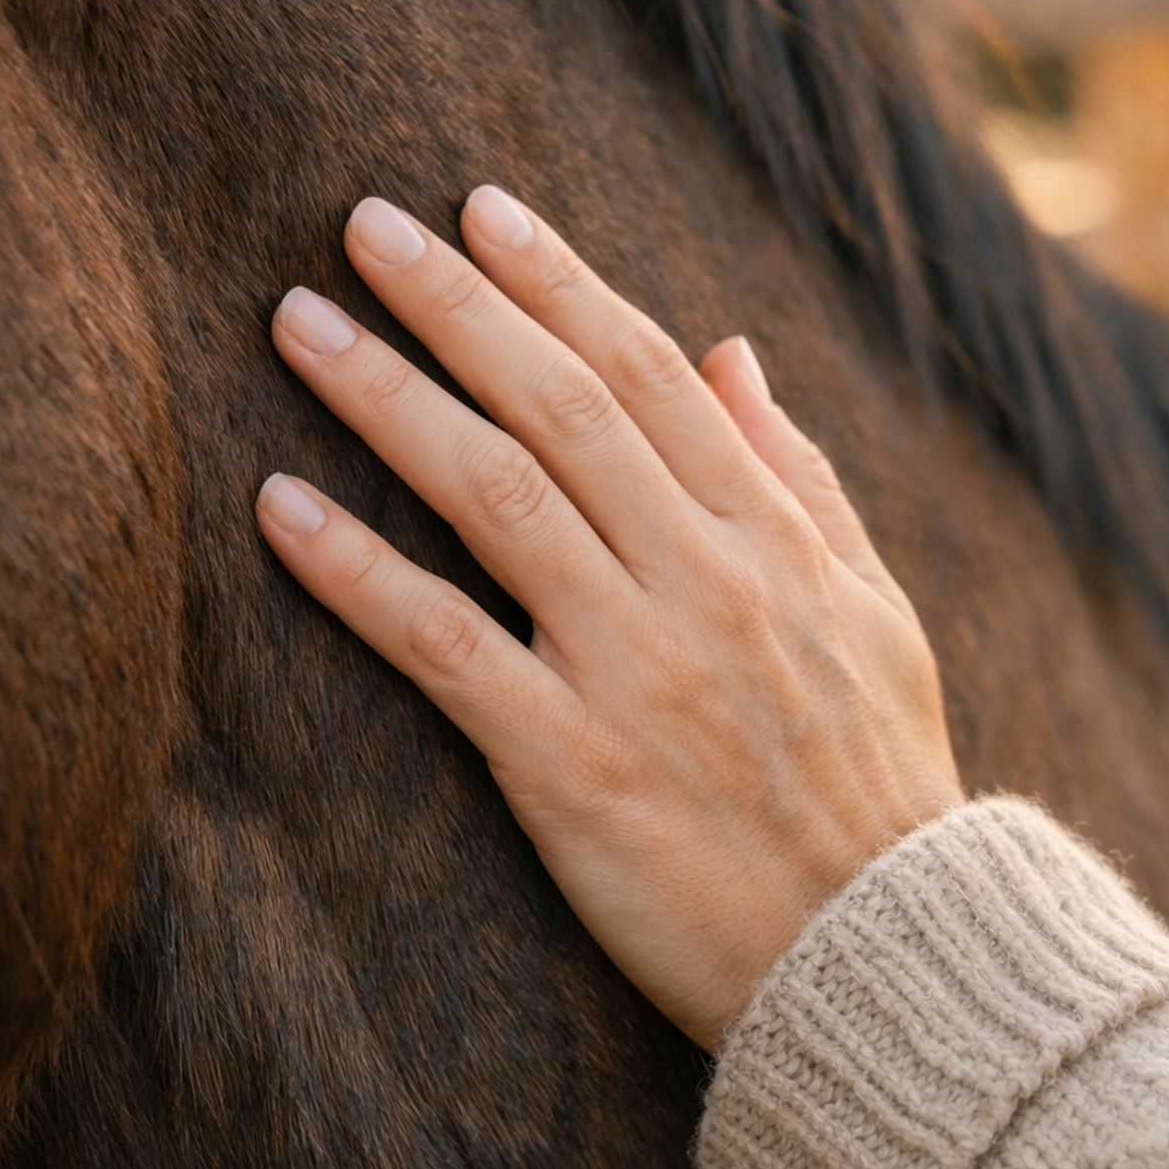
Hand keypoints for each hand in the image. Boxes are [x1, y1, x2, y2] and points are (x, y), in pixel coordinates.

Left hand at [256, 189, 962, 1047]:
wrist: (887, 958)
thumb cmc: (878, 783)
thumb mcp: (875, 612)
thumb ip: (801, 479)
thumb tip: (732, 351)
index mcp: (773, 538)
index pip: (649, 373)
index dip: (559, 281)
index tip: (481, 210)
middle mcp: (702, 580)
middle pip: (559, 406)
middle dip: (456, 304)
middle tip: (363, 225)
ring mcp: (634, 669)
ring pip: (493, 497)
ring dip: (387, 399)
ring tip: (298, 323)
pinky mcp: (572, 767)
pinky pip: (445, 649)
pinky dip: (358, 573)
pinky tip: (281, 508)